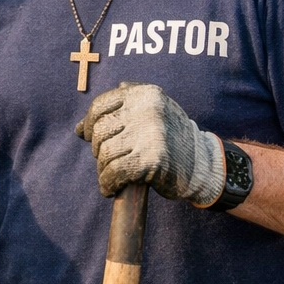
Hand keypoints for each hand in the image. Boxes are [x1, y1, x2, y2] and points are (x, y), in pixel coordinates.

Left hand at [76, 82, 224, 205]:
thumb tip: (80, 128)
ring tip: (112, 174)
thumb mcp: (152, 111)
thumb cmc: (171, 139)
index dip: (90, 123)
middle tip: (108, 160)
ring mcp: (150, 135)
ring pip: (105, 153)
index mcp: (145, 94)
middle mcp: (147, 110)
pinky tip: (111, 188)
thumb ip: (120, 109)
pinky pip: (114, 172)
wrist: (203, 164)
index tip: (89, 136)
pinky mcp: (151, 160)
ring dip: (104, 169)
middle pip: (100, 132)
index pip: (100, 105)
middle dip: (99, 149)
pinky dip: (108, 183)